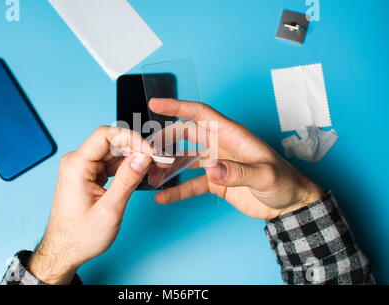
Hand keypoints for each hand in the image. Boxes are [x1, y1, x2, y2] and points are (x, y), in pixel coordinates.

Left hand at [28, 126, 152, 283]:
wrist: (64, 251)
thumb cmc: (80, 236)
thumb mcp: (109, 210)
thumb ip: (127, 181)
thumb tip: (143, 157)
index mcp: (76, 166)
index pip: (105, 135)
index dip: (131, 138)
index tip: (149, 150)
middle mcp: (76, 162)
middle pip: (111, 142)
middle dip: (136, 148)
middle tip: (158, 159)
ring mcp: (82, 168)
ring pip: (112, 152)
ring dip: (134, 157)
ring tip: (153, 166)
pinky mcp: (88, 174)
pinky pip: (110, 162)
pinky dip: (126, 166)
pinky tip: (140, 172)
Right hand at [149, 98, 323, 219]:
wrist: (291, 204)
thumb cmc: (285, 182)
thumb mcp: (265, 176)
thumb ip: (238, 172)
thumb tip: (212, 169)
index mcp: (232, 135)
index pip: (200, 114)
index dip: (178, 106)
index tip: (156, 104)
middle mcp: (221, 146)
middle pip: (186, 135)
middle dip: (166, 140)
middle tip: (147, 150)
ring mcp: (218, 163)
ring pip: (185, 159)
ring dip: (168, 166)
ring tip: (151, 176)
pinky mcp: (217, 181)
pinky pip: (192, 183)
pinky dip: (178, 189)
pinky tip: (165, 196)